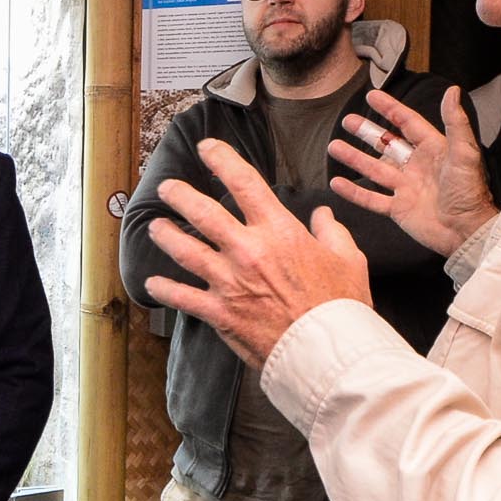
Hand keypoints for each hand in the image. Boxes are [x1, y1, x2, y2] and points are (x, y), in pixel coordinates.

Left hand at [143, 138, 371, 366]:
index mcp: (278, 231)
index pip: (244, 182)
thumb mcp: (348, 259)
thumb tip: (323, 215)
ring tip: (155, 226)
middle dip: (180, 195)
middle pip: (202, 212)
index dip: (221, 160)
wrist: (327, 351)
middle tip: (167, 188)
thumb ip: (332, 232)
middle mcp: (247, 250)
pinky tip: (152, 283)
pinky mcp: (219, 312)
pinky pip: (183, 297)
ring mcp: (229, 281)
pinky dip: (165, 289)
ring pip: (185, 250)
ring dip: (166, 235)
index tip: (207, 149)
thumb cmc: (341, 305)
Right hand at [327, 86, 497, 257]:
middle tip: (348, 121)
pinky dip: (353, 192)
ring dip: (354, 158)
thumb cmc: (470, 193)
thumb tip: (452, 91)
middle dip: (367, 132)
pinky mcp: (399, 209)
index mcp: (433, 150)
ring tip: (334, 146)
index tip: (372, 96)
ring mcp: (406, 188)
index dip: (390, 109)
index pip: (408, 123)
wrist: (466, 231)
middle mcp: (417, 167)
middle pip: (386, 144)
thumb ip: (455, 122)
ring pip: (374, 169)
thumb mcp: (465, 153)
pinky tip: (337, 183)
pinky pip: (371, 199)